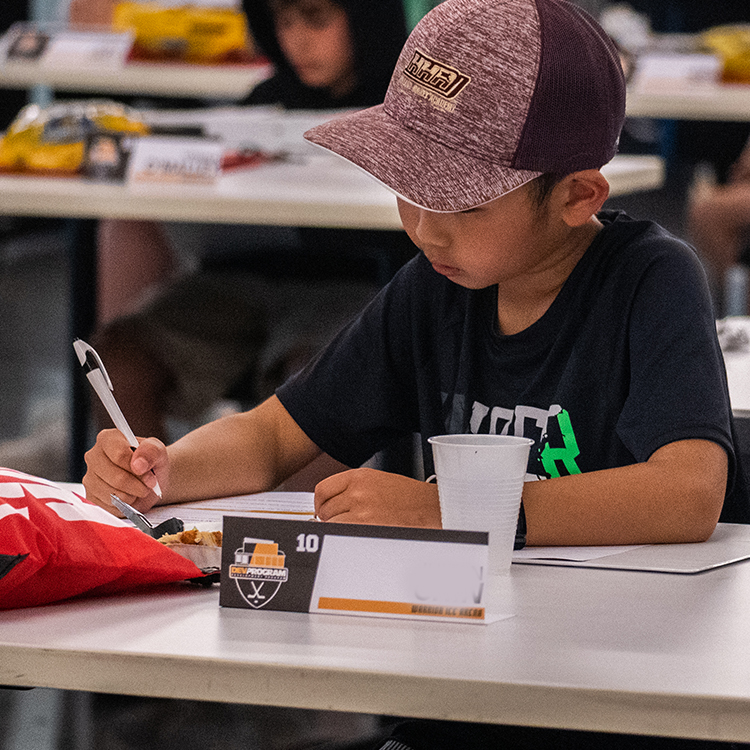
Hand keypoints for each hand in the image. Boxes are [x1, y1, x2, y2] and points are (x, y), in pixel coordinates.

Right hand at [83, 429, 167, 513]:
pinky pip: (108, 507)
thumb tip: (138, 464)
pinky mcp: (91, 497)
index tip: (150, 474)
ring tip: (139, 489)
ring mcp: (90, 478)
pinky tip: (129, 496)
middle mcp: (93, 456)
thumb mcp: (158, 450)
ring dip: (133, 495)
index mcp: (107, 439)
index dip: (138, 467)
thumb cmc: (151, 462)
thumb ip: (151, 451)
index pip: (119, 454)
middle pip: (116, 477)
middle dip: (138, 484)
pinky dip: (124, 505)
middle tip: (149, 484)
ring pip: (112, 494)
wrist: (150, 480)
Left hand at [314, 468, 441, 526]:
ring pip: (330, 523)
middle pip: (324, 509)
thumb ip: (353, 488)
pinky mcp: (366, 526)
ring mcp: (361, 509)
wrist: (430, 507)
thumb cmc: (409, 496)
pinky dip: (344, 538)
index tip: (323, 511)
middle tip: (342, 523)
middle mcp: (357, 491)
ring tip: (353, 529)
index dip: (320, 504)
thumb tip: (332, 503)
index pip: (322, 489)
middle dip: (330, 518)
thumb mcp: (377, 481)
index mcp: (359, 477)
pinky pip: (341, 534)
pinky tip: (357, 535)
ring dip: (337, 529)